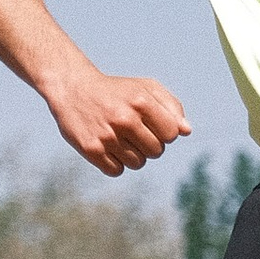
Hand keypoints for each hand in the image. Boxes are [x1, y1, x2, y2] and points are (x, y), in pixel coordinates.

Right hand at [45, 63, 189, 175]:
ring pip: (138, 163)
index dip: (164, 133)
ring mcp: (107, 135)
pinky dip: (115, 163)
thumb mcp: (144, 88)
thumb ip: (171, 106)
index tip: (152, 125)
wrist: (73, 89)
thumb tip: (186, 131)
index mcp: (141, 101)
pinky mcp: (91, 149)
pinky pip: (116, 171)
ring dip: (133, 155)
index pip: (171, 134)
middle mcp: (124, 119)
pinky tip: (108, 147)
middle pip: (156, 151)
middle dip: (149, 145)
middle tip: (134, 132)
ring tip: (120, 138)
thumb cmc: (116, 91)